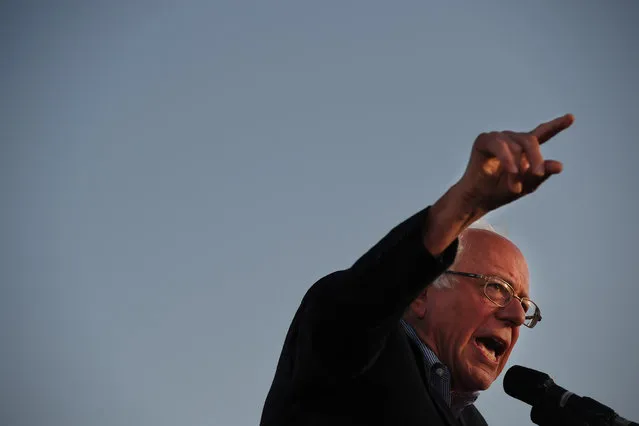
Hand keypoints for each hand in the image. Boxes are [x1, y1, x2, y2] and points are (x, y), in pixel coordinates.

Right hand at [457, 114, 574, 212]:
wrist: (477, 199)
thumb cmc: (500, 192)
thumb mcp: (527, 185)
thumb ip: (541, 174)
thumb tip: (560, 165)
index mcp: (522, 148)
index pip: (542, 133)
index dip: (556, 125)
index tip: (571, 117)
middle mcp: (510, 139)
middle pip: (531, 140)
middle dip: (536, 158)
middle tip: (537, 174)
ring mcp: (497, 138)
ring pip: (517, 145)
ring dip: (518, 168)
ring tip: (515, 186)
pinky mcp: (484, 140)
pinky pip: (501, 145)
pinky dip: (508, 160)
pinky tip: (511, 171)